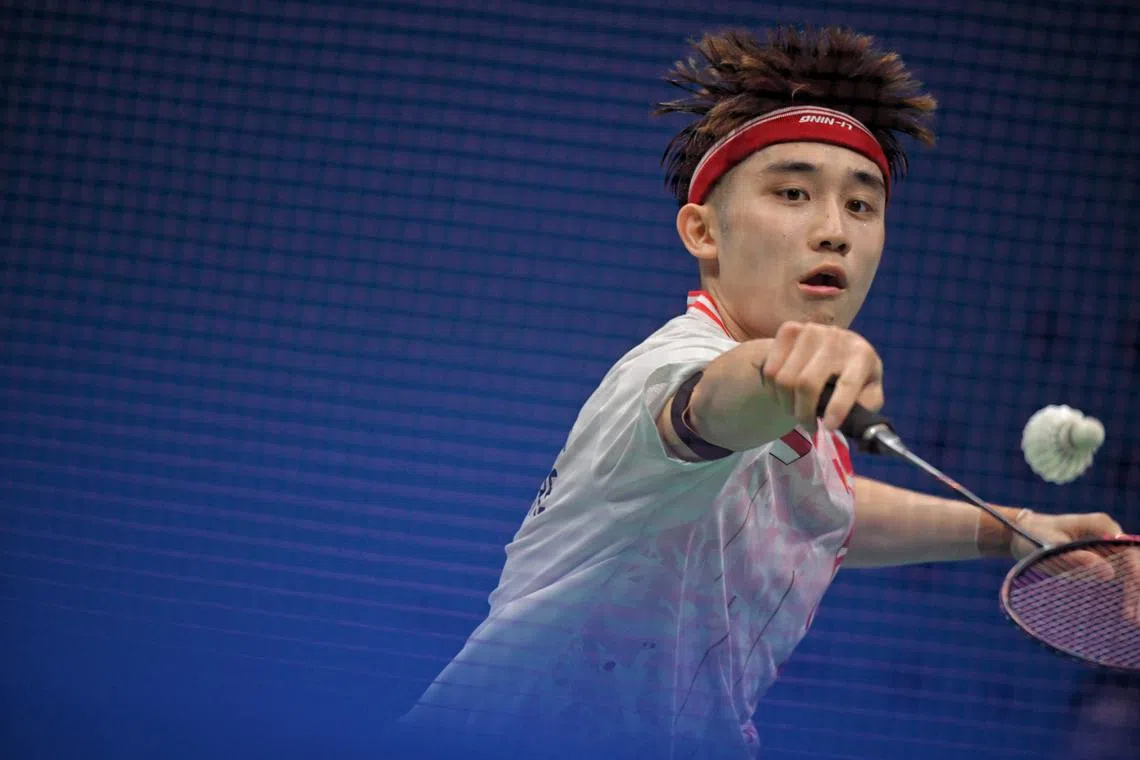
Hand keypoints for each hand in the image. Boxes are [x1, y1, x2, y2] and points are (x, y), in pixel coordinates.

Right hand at [758, 321, 883, 430]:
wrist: (838, 347)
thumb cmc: (855, 376)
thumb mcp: (869, 393)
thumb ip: (866, 407)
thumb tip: (853, 421)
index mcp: (862, 355)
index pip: (847, 383)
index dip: (837, 408)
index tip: (829, 427)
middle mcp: (836, 338)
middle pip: (806, 384)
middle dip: (803, 413)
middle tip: (808, 426)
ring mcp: (810, 331)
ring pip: (783, 379)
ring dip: (786, 404)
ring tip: (795, 411)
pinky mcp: (789, 330)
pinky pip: (770, 370)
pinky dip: (773, 391)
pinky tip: (784, 395)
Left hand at [1012, 511, 1139, 627]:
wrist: (1020, 533)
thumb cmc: (1032, 535)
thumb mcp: (1050, 547)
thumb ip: (1077, 558)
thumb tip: (1109, 573)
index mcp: (1101, 525)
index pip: (1128, 550)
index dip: (1136, 572)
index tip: (1135, 590)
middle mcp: (1109, 534)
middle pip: (1133, 562)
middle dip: (1136, 588)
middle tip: (1135, 618)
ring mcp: (1107, 547)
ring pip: (1130, 572)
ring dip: (1134, 595)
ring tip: (1133, 619)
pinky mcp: (1102, 559)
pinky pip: (1120, 577)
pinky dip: (1125, 593)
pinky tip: (1127, 613)